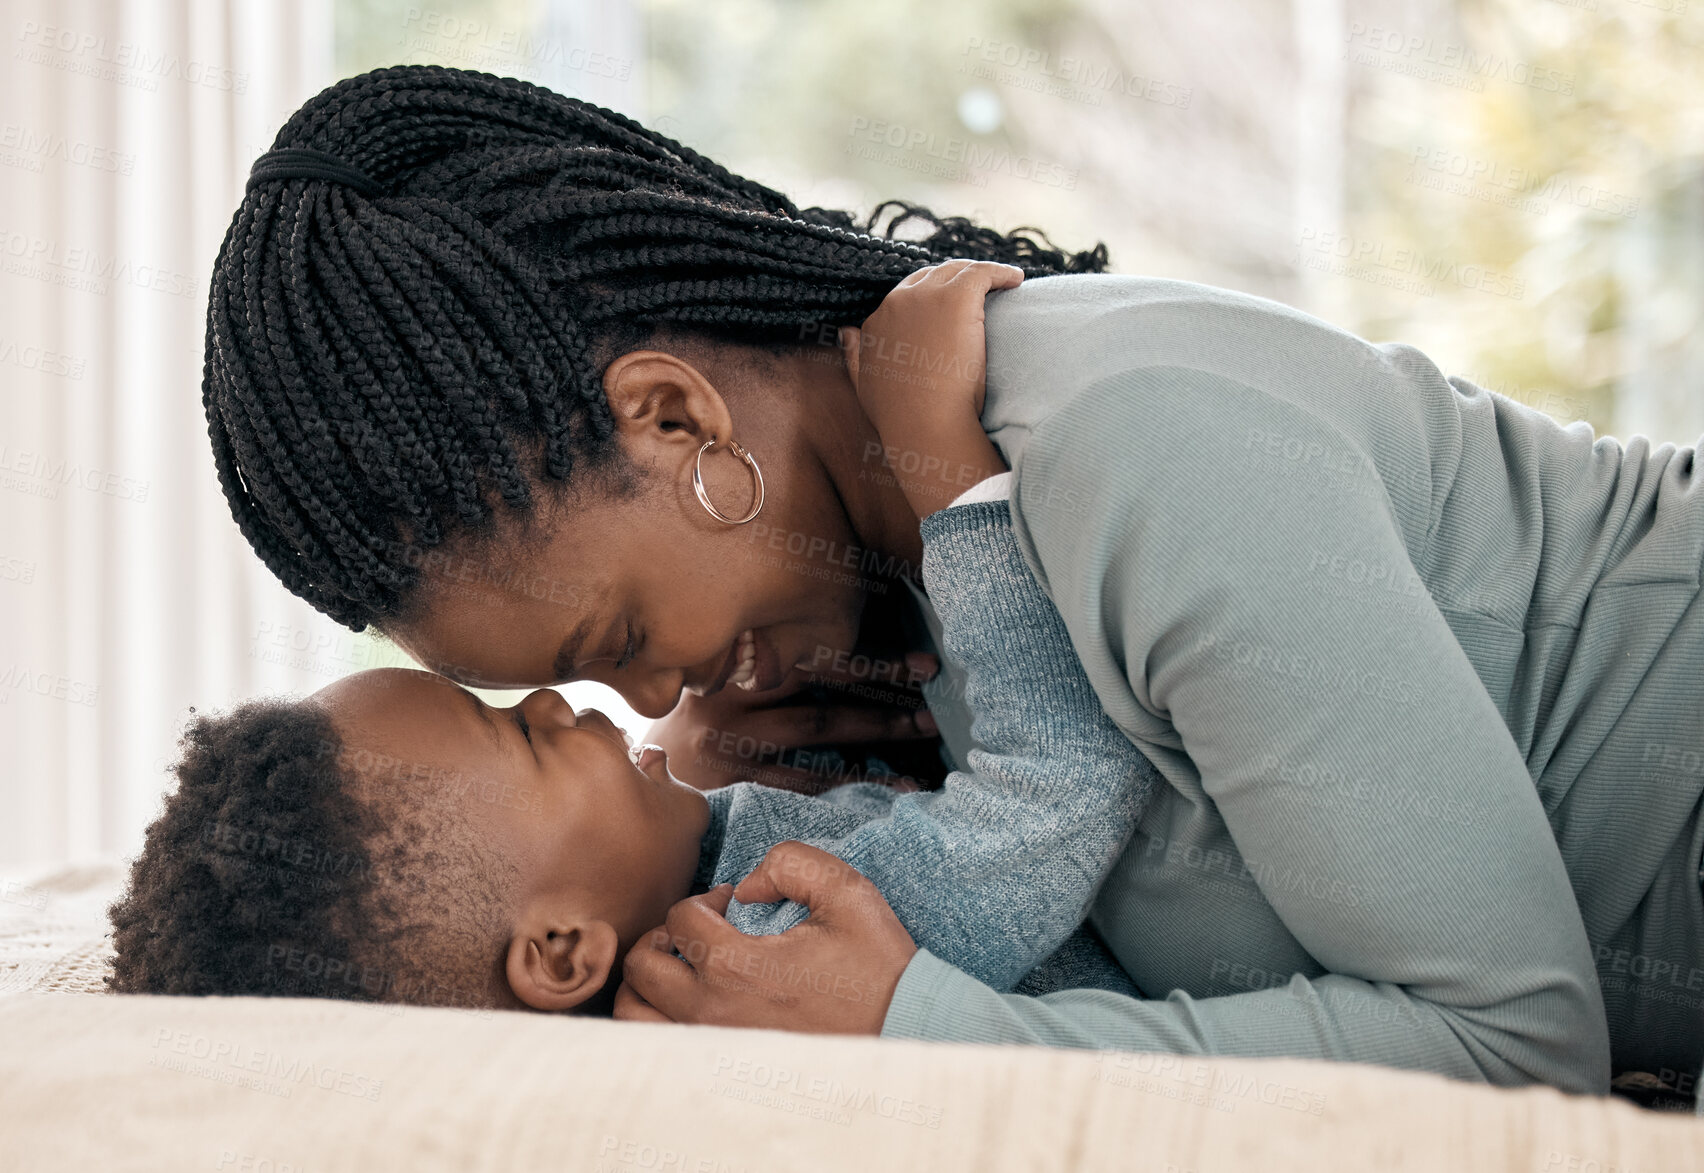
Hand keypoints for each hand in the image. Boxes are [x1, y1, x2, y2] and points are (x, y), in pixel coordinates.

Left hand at [616, 843, 918, 1034]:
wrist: (902, 1027)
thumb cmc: (874, 963)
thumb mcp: (846, 891)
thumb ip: (790, 862)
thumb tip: (749, 884)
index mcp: (736, 965)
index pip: (679, 918)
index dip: (704, 897)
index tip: (732, 903)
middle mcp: (712, 1010)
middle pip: (641, 964)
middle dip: (663, 935)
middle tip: (698, 930)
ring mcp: (712, 1044)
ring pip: (635, 1014)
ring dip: (649, 980)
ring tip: (683, 967)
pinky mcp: (721, 1066)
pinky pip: (658, 1046)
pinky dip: (657, 1018)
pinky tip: (691, 1000)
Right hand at [644, 648, 943, 794]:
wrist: (639, 766)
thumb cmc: (701, 714)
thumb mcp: (725, 676)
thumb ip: (771, 663)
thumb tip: (845, 653)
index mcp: (736, 665)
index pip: (815, 660)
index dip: (871, 663)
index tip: (922, 664)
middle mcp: (733, 703)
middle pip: (820, 702)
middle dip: (884, 703)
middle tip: (936, 704)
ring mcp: (734, 749)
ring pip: (816, 744)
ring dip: (874, 743)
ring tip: (923, 746)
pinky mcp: (737, 787)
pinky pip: (803, 785)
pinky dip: (850, 785)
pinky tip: (891, 788)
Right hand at [840, 259, 1018, 518]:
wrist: (927, 425)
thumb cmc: (902, 418)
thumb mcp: (865, 387)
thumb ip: (855, 357)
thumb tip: (846, 331)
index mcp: (876, 323)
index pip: (905, 296)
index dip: (929, 299)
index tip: (950, 309)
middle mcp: (897, 302)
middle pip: (930, 276)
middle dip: (953, 279)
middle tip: (979, 291)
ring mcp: (926, 296)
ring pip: (957, 271)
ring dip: (979, 274)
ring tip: (1002, 282)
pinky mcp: (957, 297)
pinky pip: (983, 273)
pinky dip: (1001, 273)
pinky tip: (1016, 279)